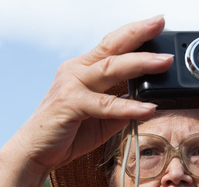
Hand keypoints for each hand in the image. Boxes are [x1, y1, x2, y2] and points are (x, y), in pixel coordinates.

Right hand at [10, 16, 172, 173]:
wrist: (34, 151)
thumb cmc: (64, 133)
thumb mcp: (100, 119)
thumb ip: (121, 108)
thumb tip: (146, 103)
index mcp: (82, 70)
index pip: (111, 44)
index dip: (133, 32)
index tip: (156, 22)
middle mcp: (75, 72)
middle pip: (112, 48)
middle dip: (139, 34)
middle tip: (161, 23)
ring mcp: (72, 86)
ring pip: (110, 68)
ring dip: (140, 63)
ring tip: (164, 62)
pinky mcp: (71, 105)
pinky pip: (106, 104)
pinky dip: (129, 106)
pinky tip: (148, 107)